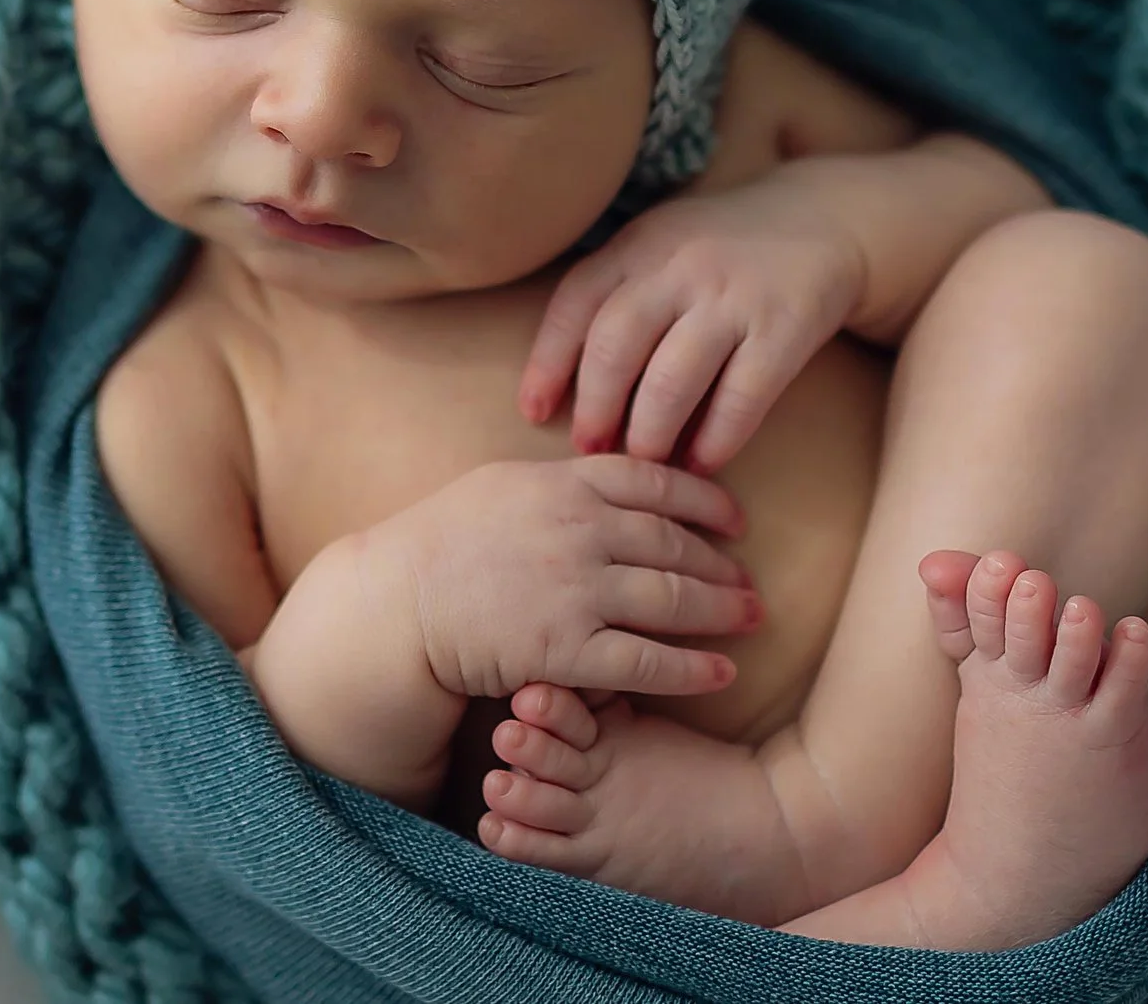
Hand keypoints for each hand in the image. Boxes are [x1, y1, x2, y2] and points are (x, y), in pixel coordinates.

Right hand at [366, 455, 763, 701]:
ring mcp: (576, 590)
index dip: (705, 501)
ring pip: (673, 599)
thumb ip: (561, 482)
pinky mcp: (567, 650)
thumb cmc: (440, 543)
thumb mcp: (501, 485)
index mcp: (564, 483)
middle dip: (722, 563)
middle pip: (674, 543)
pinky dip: (693, 668)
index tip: (734, 520)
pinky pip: (648, 661)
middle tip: (750, 581)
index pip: (655, 481)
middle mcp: (579, 530)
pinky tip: (722, 673)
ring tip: (751, 619)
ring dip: (722, 610)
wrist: (395, 605)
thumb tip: (611, 474)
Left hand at [517, 175, 863, 474]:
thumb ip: (617, 292)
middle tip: (591, 449)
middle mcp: (681, 265)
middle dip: (596, 409)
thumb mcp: (663, 245)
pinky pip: (740, 398)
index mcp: (640, 244)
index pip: (576, 304)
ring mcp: (734, 296)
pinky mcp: (785, 327)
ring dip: (650, 435)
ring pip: (671, 381)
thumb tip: (563, 385)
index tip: (534, 412)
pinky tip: (701, 462)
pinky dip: (715, 440)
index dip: (548, 364)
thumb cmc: (724, 249)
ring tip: (645, 463)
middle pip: (616, 348)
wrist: (826, 218)